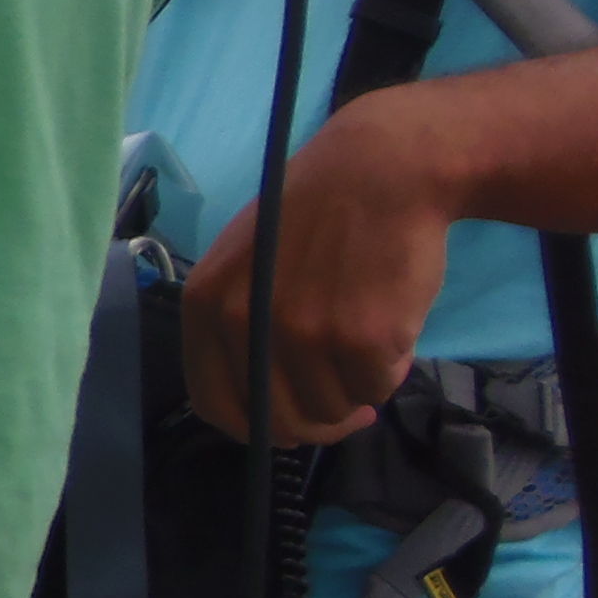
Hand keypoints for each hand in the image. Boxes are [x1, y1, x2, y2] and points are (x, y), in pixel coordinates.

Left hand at [181, 94, 456, 442]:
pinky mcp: (361, 337)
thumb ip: (242, 329)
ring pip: (332, 408)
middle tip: (350, 408)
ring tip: (370, 339)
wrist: (383, 170)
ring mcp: (303, 333)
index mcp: (206, 306)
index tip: (292, 422)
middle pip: (278, 420)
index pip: (215, 404)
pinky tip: (392, 327)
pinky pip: (377, 388)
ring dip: (358, 388)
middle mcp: (244, 324)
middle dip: (318, 424)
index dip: (257, 427)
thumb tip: (261, 402)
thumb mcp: (248, 265)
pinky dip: (390, 371)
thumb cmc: (318, 217)